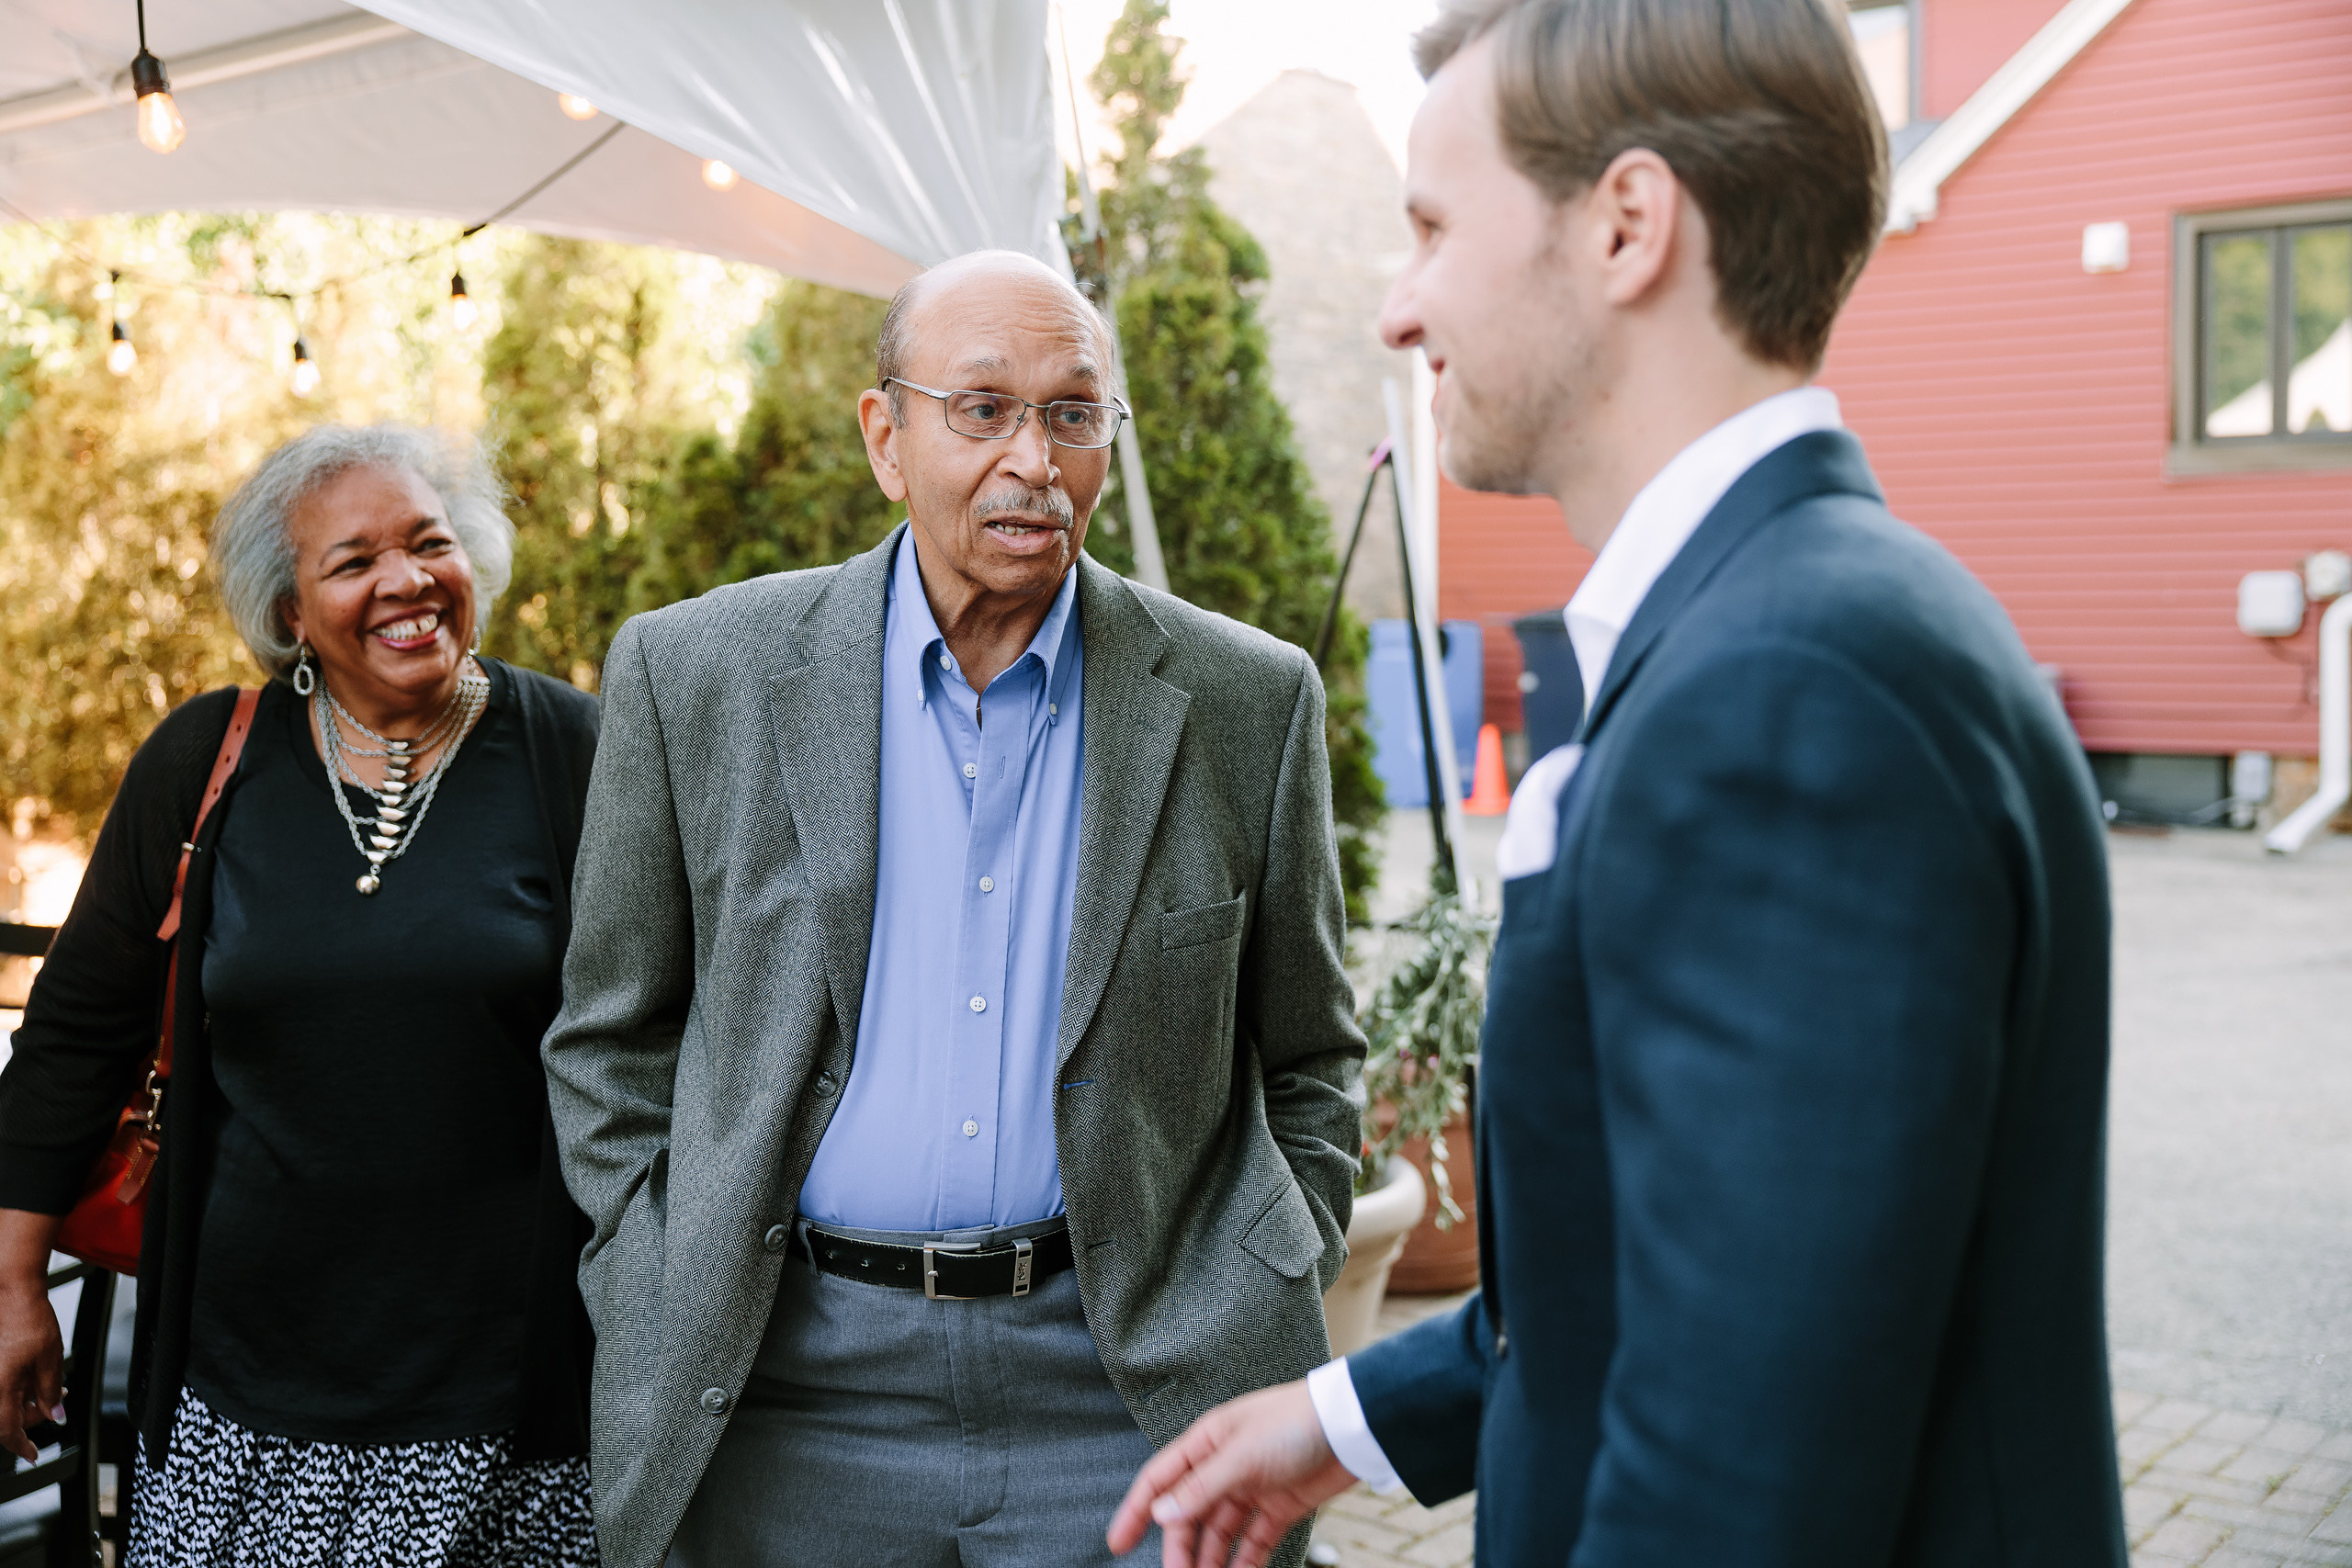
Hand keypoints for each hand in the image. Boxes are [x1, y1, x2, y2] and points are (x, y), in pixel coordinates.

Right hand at [0, 1273, 61, 1463]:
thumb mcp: (50, 1358)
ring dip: (26, 1403)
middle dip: (32, 1417)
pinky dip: (18, 1389)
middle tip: (55, 1407)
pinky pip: (2, 1387)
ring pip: (4, 1403)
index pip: (7, 1430)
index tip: (32, 1455)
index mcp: (1, 1386)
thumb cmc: (29, 1318)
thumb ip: (48, 1391)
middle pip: (5, 1418)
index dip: (21, 1446)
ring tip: (52, 1390)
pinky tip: (35, 1380)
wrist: (12, 1292)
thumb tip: (54, 1416)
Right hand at [1107, 1379, 1357, 1567]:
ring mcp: (1251, 1488)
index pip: (1159, 1480)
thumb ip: (1201, 1487)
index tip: (1117, 1544)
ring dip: (1209, 1561)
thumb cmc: (1294, 1423)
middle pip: (1188, 1515)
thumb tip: (1161, 1514)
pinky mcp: (1278, 1507)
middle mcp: (1223, 1467)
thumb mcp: (1241, 1454)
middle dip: (1180, 1549)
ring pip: (1218, 1534)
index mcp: (1206, 1443)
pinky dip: (1243, 1563)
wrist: (1351, 1427)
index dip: (1136, 1511)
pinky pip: (1252, 1542)